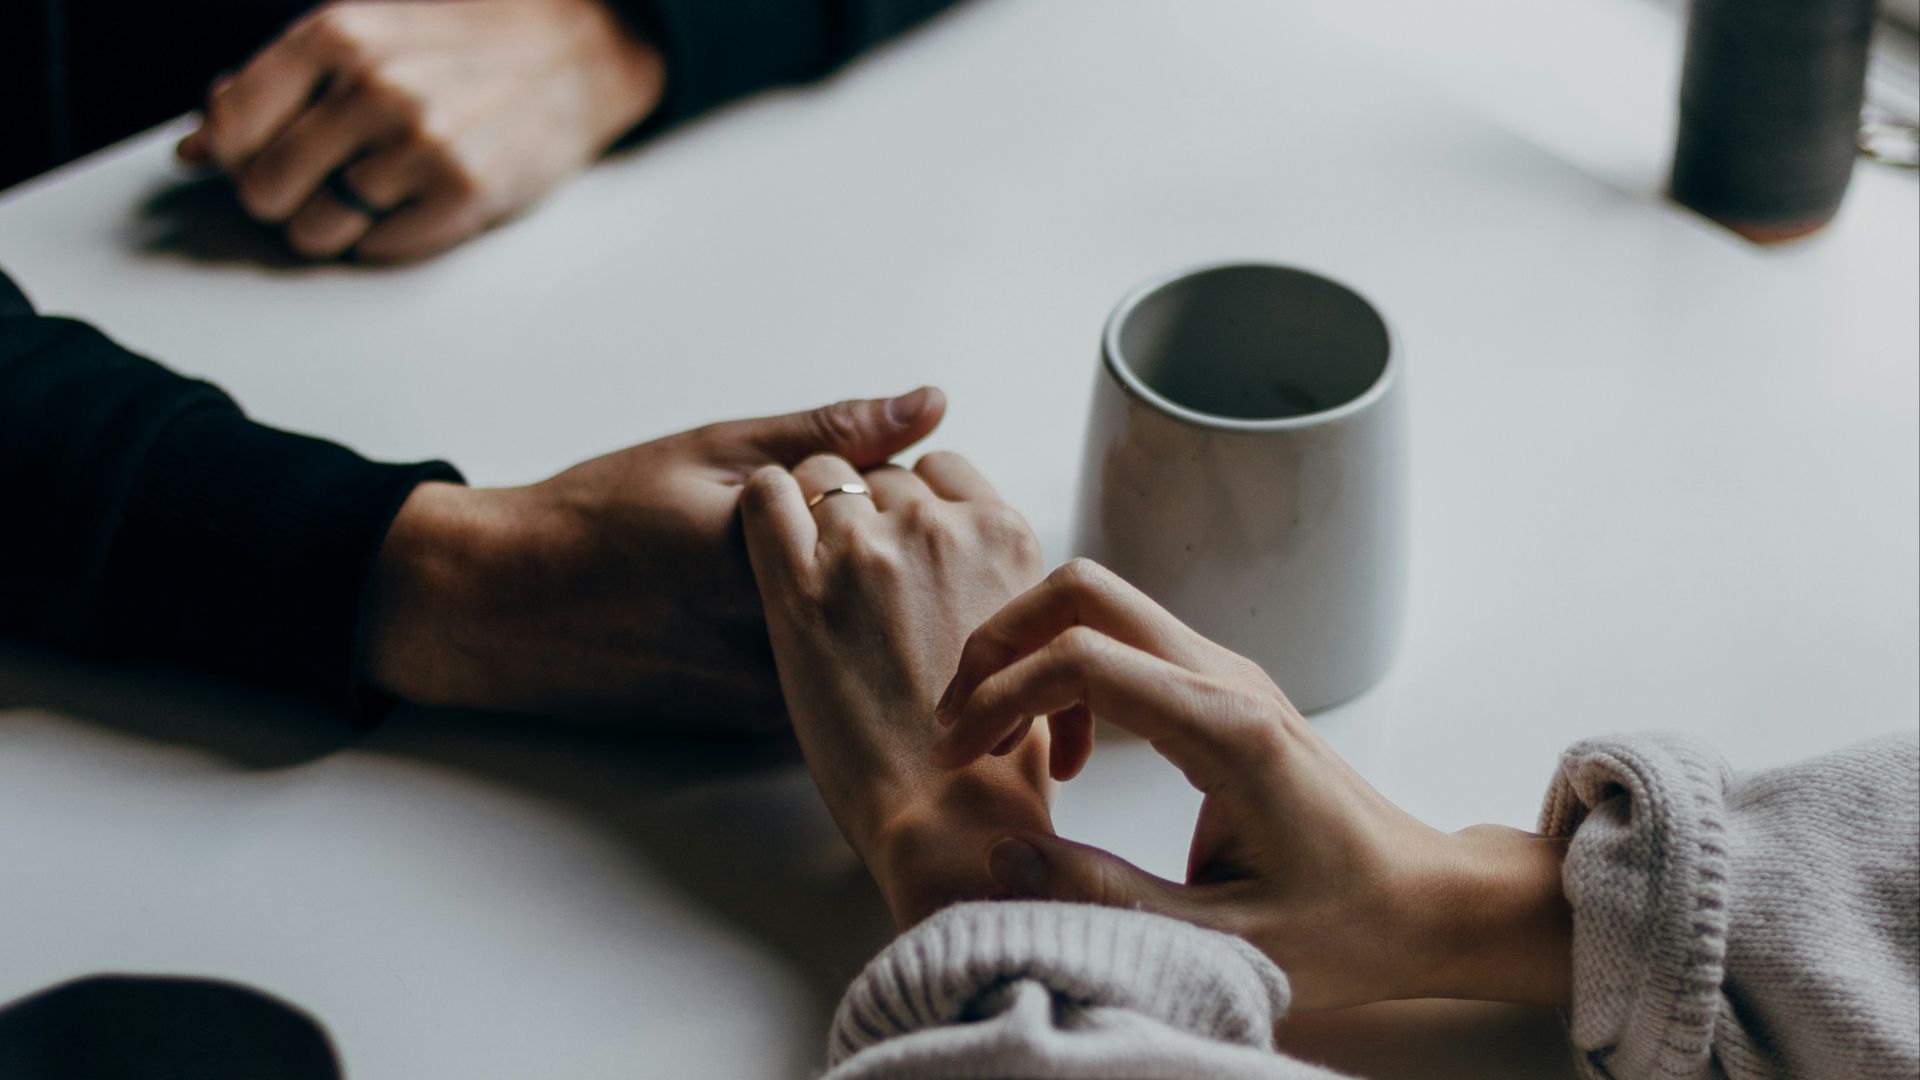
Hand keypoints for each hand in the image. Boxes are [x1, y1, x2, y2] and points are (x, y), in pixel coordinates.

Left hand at [177, 0, 664, 260]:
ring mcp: (422, 143)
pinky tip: (417, 200)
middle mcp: (375, 87)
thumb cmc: (463, 44)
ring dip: (337, 223)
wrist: (577, 51)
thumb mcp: (364, 34)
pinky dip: (387, 236)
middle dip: (284, 197)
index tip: (254, 160)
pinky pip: (378, 249)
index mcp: (337, 35)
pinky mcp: (465, 192)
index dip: (233, 157)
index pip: (230, 128)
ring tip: (378, 190)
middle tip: (324, 181)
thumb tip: (195, 148)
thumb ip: (275, 85)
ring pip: (316, 231)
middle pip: (264, 190)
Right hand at [361, 388, 943, 729]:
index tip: (840, 478)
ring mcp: (773, 695)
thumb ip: (830, 433)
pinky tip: (761, 613)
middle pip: (895, 589)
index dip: (884, 491)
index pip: (900, 519)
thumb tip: (930, 404)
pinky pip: (833, 678)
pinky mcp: (761, 727)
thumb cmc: (601, 518)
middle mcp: (781, 642)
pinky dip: (831, 644)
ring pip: (869, 641)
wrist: (507, 610)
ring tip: (767, 572)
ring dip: (863, 604)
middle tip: (821, 520)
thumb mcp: (714, 451)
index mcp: (774, 560)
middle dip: (883, 550)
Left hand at [740, 452, 1053, 927]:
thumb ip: (1000, 582)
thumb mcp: (1030, 641)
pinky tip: (766, 544)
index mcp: (1004, 536)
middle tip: (850, 574)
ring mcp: (868, 550)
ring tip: (809, 570)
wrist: (949, 816)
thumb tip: (973, 567)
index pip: (942, 469)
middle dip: (863, 511)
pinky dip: (763, 506)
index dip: (913, 500)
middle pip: (881, 474)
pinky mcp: (799, 586)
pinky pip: (766, 494)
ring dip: (812, 510)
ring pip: (822, 474)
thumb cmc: (995, 754)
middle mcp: (939, 528)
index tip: (898, 541)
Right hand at [934, 559, 1572, 1008]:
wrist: (1427, 902)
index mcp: (1227, 729)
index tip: (960, 755)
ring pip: (1101, 606)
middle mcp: (1226, 678)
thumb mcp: (1220, 940)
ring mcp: (1227, 673)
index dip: (999, 695)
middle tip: (961, 724)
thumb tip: (1001, 859)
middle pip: (1085, 590)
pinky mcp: (1223, 687)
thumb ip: (1105, 898)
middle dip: (1001, 641)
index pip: (1083, 658)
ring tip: (1001, 743)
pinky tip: (1067, 756)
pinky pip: (1125, 644)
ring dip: (1031, 655)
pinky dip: (1069, 675)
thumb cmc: (1346, 925)